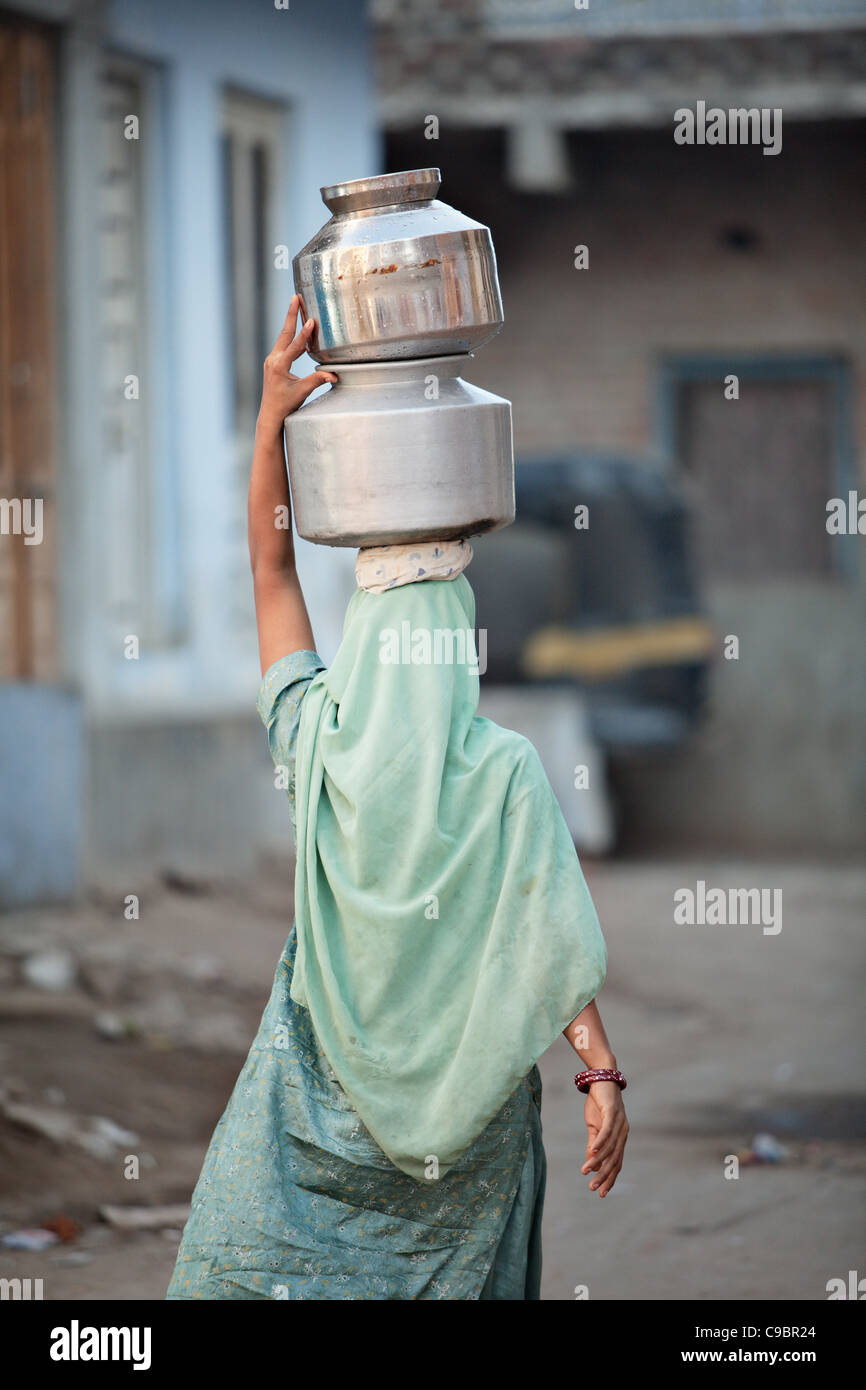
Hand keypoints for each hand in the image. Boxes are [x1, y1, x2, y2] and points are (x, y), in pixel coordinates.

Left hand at [256, 295, 336, 441]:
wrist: (270, 414)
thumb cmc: (285, 404)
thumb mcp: (302, 392)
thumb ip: (317, 380)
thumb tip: (334, 374)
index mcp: (279, 366)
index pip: (295, 346)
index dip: (305, 333)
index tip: (311, 320)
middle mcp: (272, 359)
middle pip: (285, 333)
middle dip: (291, 314)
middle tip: (295, 297)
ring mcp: (271, 360)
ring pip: (283, 337)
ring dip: (290, 322)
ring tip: (296, 306)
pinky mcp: (273, 362)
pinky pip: (283, 345)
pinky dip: (291, 336)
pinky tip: (298, 329)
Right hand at [580, 1081, 627, 1196]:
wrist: (601, 1078)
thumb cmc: (598, 1103)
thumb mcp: (594, 1126)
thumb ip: (594, 1144)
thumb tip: (591, 1164)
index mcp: (620, 1138)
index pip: (617, 1163)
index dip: (610, 1179)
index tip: (601, 1193)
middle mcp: (623, 1133)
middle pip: (615, 1159)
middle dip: (604, 1176)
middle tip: (593, 1188)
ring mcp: (619, 1123)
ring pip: (610, 1148)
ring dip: (598, 1161)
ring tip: (586, 1171)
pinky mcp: (612, 1112)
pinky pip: (607, 1131)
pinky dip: (600, 1143)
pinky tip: (592, 1152)